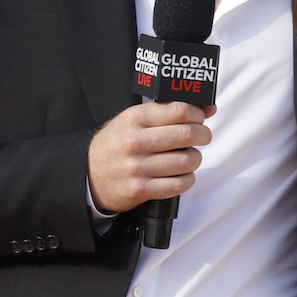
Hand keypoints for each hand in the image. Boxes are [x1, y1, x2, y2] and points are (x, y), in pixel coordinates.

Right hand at [87, 102, 215, 213]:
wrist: (89, 174)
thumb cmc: (117, 143)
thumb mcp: (134, 119)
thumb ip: (167, 111)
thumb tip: (208, 108)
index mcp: (135, 119)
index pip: (179, 110)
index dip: (198, 114)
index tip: (200, 118)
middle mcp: (135, 141)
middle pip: (187, 134)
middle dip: (203, 135)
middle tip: (203, 136)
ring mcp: (137, 167)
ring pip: (186, 161)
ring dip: (196, 158)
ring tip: (191, 157)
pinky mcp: (140, 189)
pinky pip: (178, 185)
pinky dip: (187, 179)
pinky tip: (183, 174)